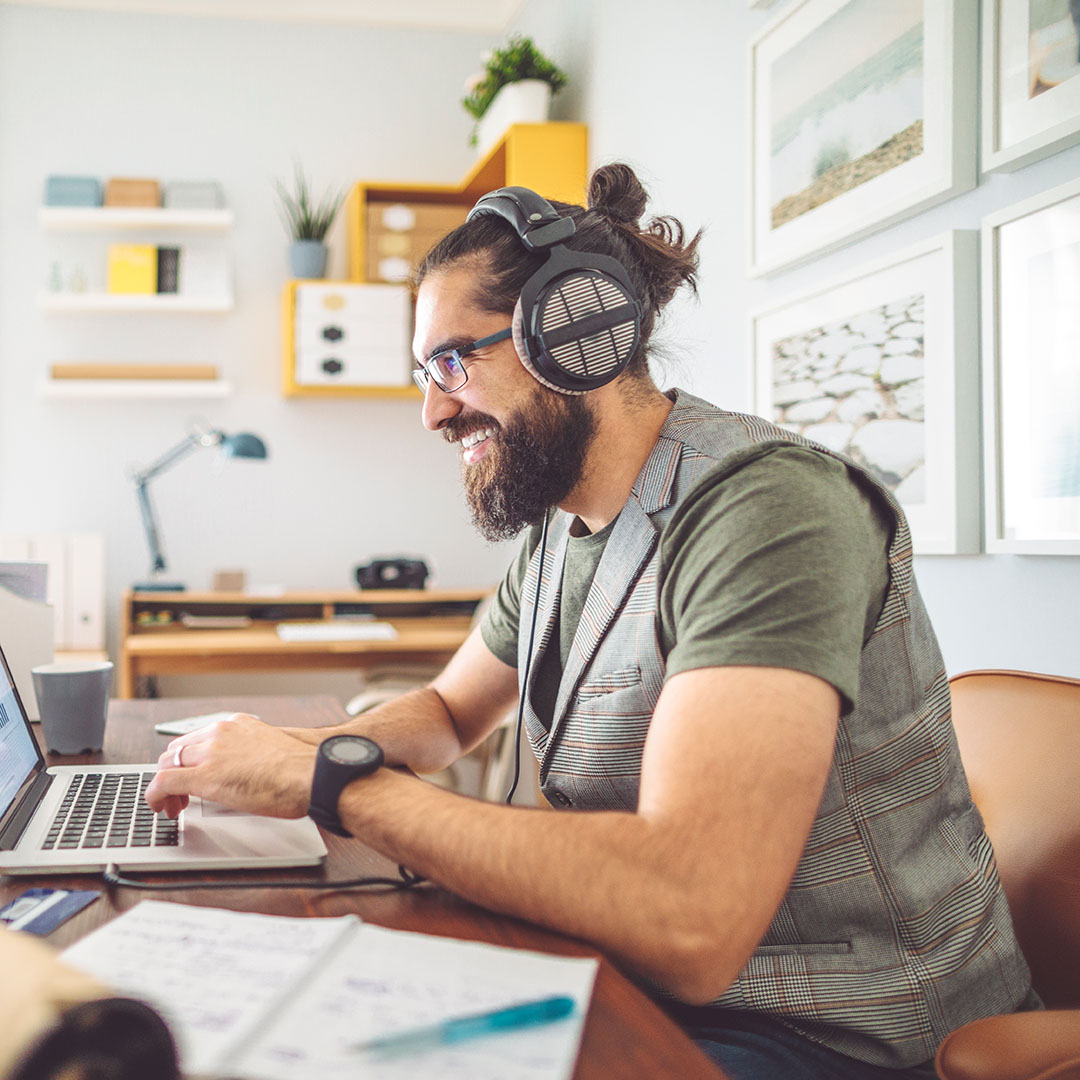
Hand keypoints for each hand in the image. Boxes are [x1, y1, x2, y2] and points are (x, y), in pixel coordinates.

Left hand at [144, 714, 317, 819]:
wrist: (311, 775)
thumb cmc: (303, 770)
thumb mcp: (274, 751)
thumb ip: (255, 755)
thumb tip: (252, 773)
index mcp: (238, 724)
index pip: (197, 738)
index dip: (188, 760)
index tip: (192, 775)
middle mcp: (221, 732)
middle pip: (177, 749)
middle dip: (173, 771)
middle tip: (181, 795)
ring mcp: (211, 752)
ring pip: (166, 764)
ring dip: (165, 786)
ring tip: (174, 806)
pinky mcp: (205, 776)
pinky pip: (163, 783)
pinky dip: (155, 797)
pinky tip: (161, 809)